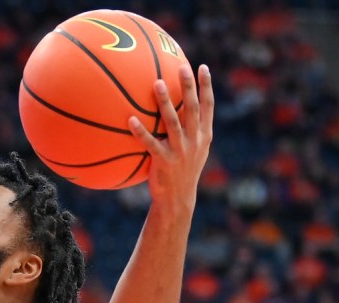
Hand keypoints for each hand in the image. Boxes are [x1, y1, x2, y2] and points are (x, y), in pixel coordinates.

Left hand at [129, 63, 213, 207]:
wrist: (178, 199)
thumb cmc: (183, 172)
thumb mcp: (195, 151)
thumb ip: (192, 131)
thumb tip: (183, 108)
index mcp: (204, 136)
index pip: (208, 106)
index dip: (206, 86)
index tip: (202, 67)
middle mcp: (195, 141)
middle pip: (193, 108)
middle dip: (189, 87)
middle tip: (182, 67)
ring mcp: (181, 151)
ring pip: (173, 122)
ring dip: (165, 102)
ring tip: (157, 83)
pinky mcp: (164, 161)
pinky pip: (150, 143)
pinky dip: (141, 131)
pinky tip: (130, 119)